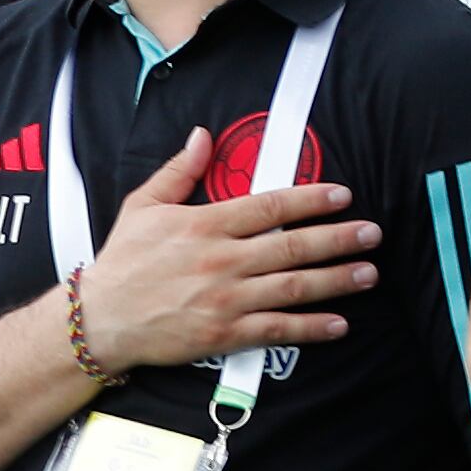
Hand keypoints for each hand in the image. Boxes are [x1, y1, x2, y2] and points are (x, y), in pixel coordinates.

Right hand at [73, 129, 377, 368]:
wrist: (97, 319)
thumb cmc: (121, 261)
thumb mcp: (141, 207)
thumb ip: (178, 171)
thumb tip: (203, 136)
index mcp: (203, 225)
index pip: (269, 206)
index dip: (310, 199)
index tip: (341, 196)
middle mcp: (220, 260)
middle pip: (293, 246)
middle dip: (339, 239)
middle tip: (372, 234)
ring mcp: (224, 299)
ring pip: (294, 286)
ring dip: (337, 280)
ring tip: (369, 273)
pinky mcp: (223, 333)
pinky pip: (277, 329)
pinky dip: (311, 327)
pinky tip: (339, 323)